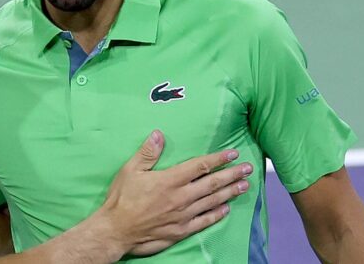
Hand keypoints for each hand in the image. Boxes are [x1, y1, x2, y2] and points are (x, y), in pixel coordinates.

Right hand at [99, 130, 251, 256]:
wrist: (116, 230)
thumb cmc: (121, 199)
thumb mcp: (130, 170)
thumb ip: (147, 153)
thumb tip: (159, 134)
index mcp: (169, 180)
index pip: (200, 166)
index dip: (218, 159)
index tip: (232, 153)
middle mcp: (180, 197)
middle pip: (212, 183)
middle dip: (232, 174)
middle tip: (247, 168)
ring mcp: (183, 215)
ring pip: (212, 201)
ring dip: (230, 192)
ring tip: (244, 185)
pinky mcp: (181, 230)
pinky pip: (204, 221)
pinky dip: (217, 214)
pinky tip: (226, 208)